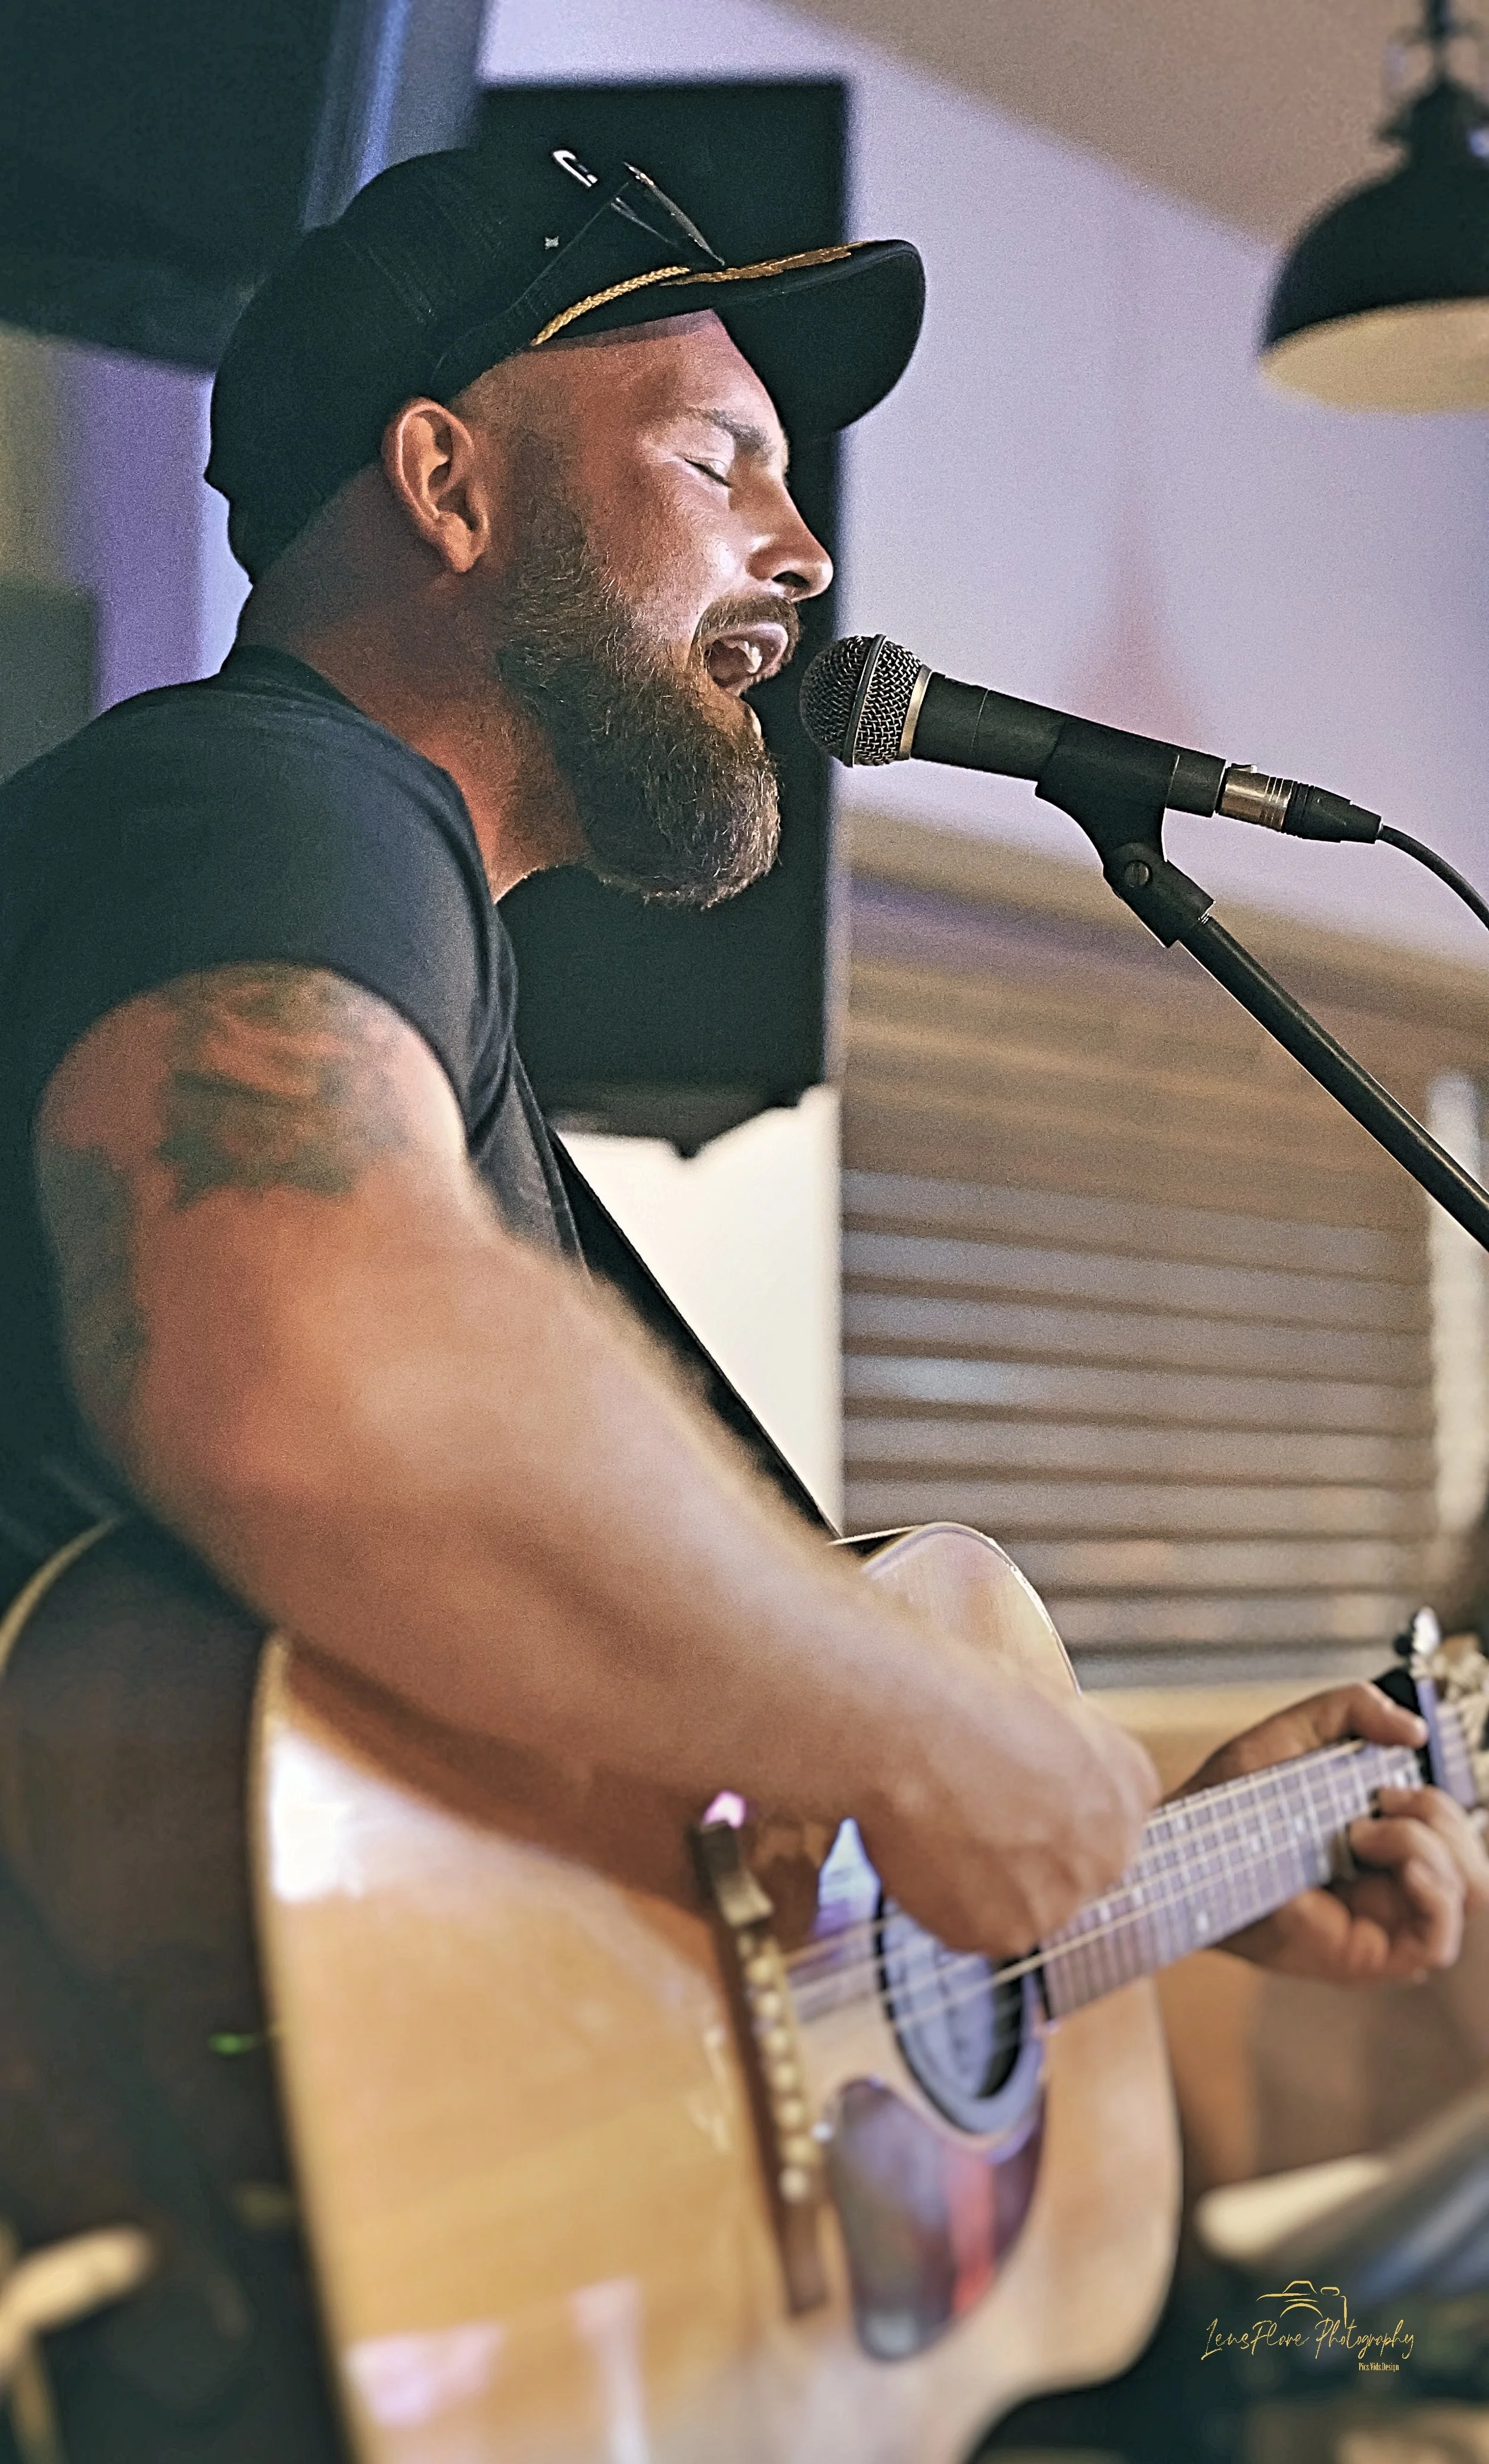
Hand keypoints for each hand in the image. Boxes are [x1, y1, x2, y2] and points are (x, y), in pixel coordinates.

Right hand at [857, 1674, 1159, 1957]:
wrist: (911, 1731)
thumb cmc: (963, 1697)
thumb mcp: (1043, 1701)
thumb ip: (1062, 1751)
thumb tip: (1038, 1768)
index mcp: (1130, 1785)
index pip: (1104, 1815)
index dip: (1047, 1805)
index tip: (1012, 1795)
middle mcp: (1111, 1851)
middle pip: (1069, 1866)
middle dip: (1024, 1851)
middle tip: (968, 1816)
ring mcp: (1062, 1900)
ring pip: (1023, 1903)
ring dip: (985, 1882)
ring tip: (939, 1828)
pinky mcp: (1006, 1936)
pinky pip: (974, 1926)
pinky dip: (944, 1901)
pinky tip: (924, 1853)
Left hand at [1176, 1682, 1488, 1983]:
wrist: (1189, 1844)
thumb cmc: (1232, 1797)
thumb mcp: (1297, 1732)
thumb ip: (1354, 1707)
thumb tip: (1414, 1730)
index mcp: (1386, 1839)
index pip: (1457, 1832)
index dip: (1442, 1802)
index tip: (1389, 1779)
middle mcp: (1393, 1884)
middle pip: (1473, 1862)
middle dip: (1441, 1816)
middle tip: (1382, 1798)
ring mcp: (1386, 1922)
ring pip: (1467, 1892)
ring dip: (1428, 1845)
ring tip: (1364, 1830)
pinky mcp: (1370, 1955)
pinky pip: (1436, 1941)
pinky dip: (1432, 1892)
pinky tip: (1395, 1862)